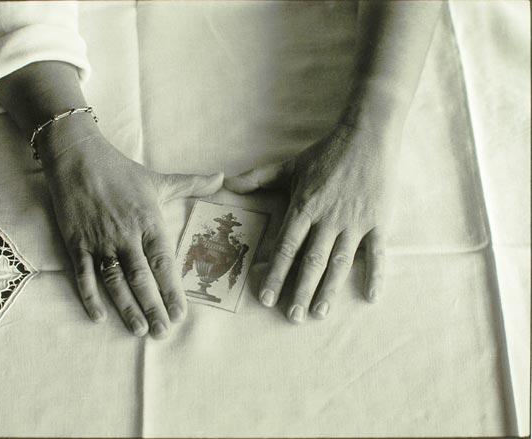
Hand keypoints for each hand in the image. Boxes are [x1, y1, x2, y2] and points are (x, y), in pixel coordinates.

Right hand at [43, 130, 222, 337]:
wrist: (77, 156)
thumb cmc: (120, 170)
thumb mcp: (159, 179)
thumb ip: (192, 184)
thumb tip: (224, 178)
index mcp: (148, 222)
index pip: (163, 262)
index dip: (172, 290)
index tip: (181, 314)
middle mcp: (125, 235)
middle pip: (141, 278)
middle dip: (153, 307)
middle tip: (162, 332)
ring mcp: (100, 241)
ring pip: (114, 281)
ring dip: (126, 307)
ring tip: (138, 330)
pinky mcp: (76, 243)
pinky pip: (83, 274)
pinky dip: (89, 296)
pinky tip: (99, 317)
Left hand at [225, 123, 398, 322]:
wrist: (368, 135)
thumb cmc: (326, 152)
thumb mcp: (290, 165)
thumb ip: (258, 178)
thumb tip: (228, 183)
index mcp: (305, 206)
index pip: (286, 247)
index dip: (275, 273)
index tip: (266, 297)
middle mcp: (328, 218)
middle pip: (311, 260)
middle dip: (300, 290)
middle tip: (292, 316)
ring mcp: (355, 221)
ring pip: (340, 262)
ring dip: (329, 289)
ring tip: (319, 313)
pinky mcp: (378, 221)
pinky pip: (377, 252)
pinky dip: (375, 274)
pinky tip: (370, 297)